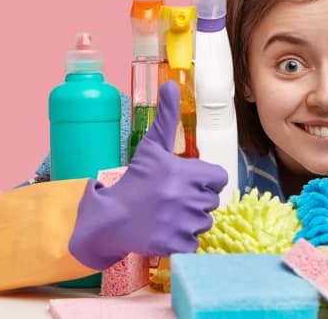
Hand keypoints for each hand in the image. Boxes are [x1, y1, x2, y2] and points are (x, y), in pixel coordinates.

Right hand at [69, 81, 228, 269]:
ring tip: (166, 214)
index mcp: (185, 172)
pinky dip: (182, 240)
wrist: (109, 219)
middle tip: (171, 199)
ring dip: (189, 221)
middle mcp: (186, 197)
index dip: (205, 180)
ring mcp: (181, 222)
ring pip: (204, 222)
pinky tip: (164, 230)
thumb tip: (171, 84)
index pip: (219, 178)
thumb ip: (166, 117)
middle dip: (195, 201)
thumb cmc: (134, 181)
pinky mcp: (175, 244)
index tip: (186, 182)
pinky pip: (193, 242)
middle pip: (212, 201)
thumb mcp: (152, 148)